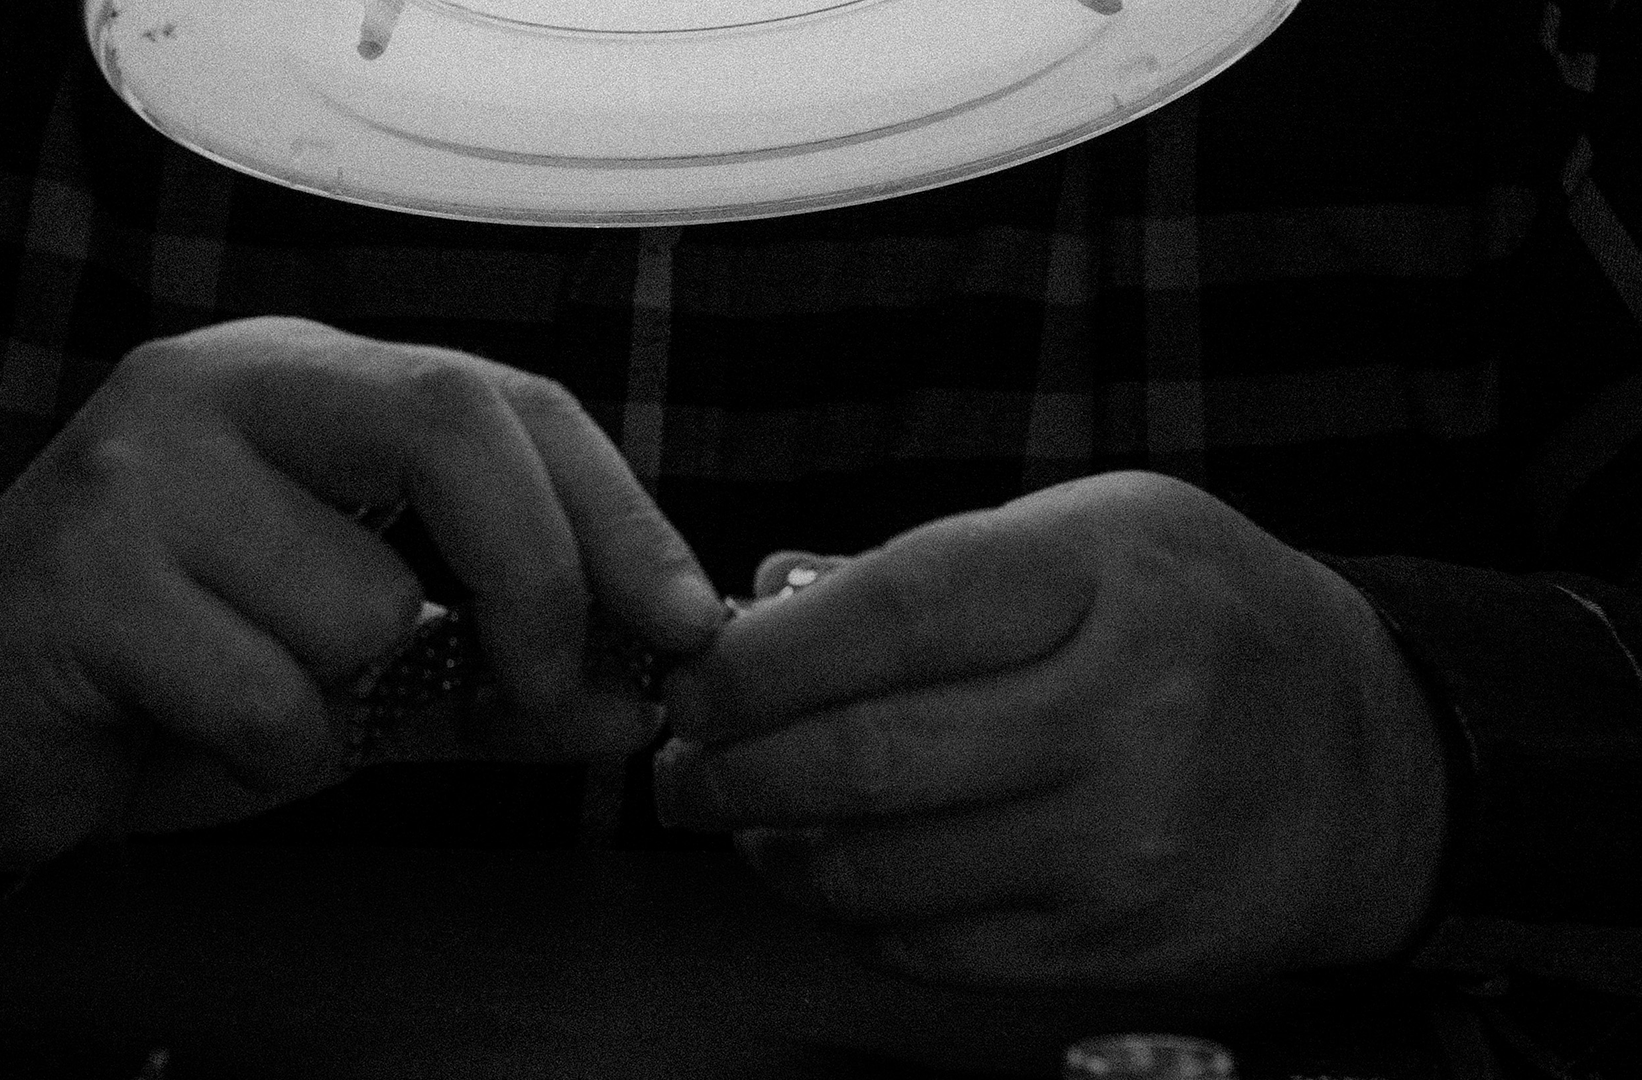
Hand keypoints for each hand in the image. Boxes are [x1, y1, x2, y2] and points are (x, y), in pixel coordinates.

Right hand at [0, 317, 723, 914]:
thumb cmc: (176, 674)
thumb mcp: (367, 663)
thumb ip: (506, 670)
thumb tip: (645, 692)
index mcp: (313, 383)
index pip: (509, 400)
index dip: (620, 511)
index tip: (687, 619)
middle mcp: (229, 387)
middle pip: (454, 423)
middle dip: (539, 576)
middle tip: (548, 686)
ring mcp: (144, 466)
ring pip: (362, 601)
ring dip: (349, 698)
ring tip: (253, 690)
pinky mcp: (79, 570)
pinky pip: (269, 697)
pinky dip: (272, 754)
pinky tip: (192, 728)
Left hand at [655, 471, 1446, 988]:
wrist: (1365, 757)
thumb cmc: (1201, 618)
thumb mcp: (1093, 531)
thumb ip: (929, 567)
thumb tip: (759, 611)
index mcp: (1101, 576)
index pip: (887, 615)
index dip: (758, 658)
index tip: (693, 679)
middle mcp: (1120, 714)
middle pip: (862, 759)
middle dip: (728, 769)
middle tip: (678, 766)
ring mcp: (1120, 845)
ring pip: (877, 870)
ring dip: (773, 849)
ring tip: (741, 816)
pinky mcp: (1115, 946)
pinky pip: (929, 945)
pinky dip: (852, 911)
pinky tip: (834, 869)